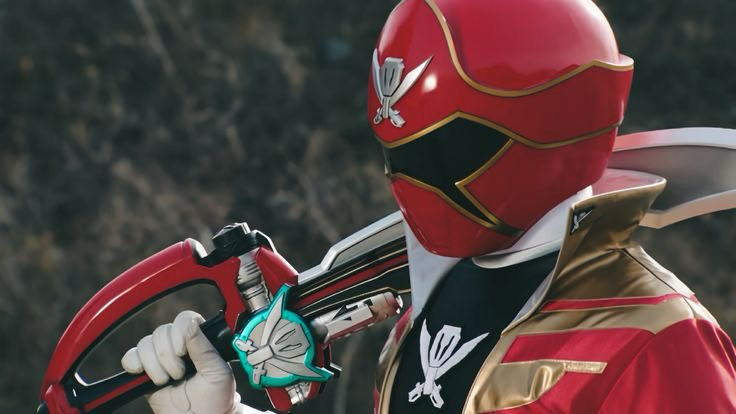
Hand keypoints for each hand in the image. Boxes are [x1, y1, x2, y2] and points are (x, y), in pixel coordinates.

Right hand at [121, 310, 262, 413]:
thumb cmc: (216, 397)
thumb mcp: (217, 372)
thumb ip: (204, 348)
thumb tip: (190, 324)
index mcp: (199, 340)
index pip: (183, 320)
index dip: (180, 333)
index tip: (184, 353)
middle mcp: (178, 345)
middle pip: (161, 331)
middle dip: (168, 356)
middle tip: (180, 374)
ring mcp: (160, 358)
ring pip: (145, 344)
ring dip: (155, 365)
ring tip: (168, 380)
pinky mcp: (145, 372)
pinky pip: (130, 357)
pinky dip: (134, 364)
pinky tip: (147, 376)